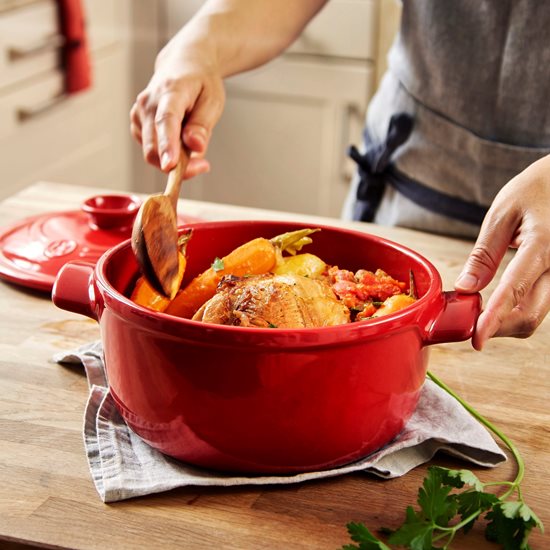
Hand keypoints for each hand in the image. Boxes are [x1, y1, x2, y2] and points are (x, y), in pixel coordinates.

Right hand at [129, 39, 224, 177]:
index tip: (171, 165)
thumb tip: (195, 146)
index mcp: (171, 92)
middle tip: (202, 165)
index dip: (167, 146)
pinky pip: (150, 150)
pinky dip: (167, 154)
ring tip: (194, 146)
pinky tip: (180, 142)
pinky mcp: (137, 124)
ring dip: (174, 161)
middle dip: (177, 165)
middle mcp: (148, 103)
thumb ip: (202, 125)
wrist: (184, 64)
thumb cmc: (201, 83)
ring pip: (151, 152)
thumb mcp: (213, 101)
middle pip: (154, 146)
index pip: (166, 121)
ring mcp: (139, 113)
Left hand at [454, 154, 549, 349]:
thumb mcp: (502, 213)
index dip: (493, 320)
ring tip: (480, 314)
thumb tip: (466, 287)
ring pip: (538, 313)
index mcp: (543, 246)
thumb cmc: (536, 188)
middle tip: (469, 327)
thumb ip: (484, 254)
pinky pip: (543, 302)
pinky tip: (500, 304)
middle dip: (498, 328)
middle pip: (531, 314)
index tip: (476, 339)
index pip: (515, 291)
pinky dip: (519, 309)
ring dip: (508, 321)